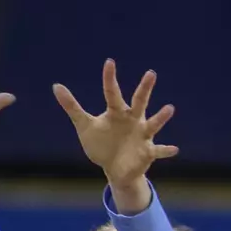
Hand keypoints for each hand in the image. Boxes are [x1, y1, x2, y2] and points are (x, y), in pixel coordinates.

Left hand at [54, 60, 177, 210]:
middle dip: (144, 88)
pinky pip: (158, 151)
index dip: (109, 78)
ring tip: (169, 108)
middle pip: (139, 102)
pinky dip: (166, 150)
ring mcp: (142, 136)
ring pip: (153, 124)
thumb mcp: (84, 125)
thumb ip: (72, 106)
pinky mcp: (147, 152)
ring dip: (161, 117)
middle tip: (151, 73)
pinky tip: (175, 149)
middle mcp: (132, 120)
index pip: (112, 93)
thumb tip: (55, 85)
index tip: (109, 62)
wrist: (115, 168)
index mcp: (117, 113)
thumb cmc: (102, 143)